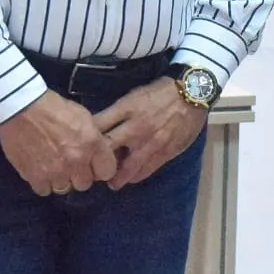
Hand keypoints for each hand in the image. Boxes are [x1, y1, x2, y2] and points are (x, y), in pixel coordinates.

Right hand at [0, 90, 118, 195]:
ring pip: (64, 188)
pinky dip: (43, 182)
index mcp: (91, 143)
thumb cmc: (52, 107)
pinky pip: (44, 190)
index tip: (93, 165)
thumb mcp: (82, 116)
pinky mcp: (35, 177)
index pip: (107, 172)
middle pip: (85, 184)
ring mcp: (55, 171)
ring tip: (53, 166)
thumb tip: (96, 154)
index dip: (100, 169)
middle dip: (79, 175)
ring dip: (60, 179)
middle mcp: (76, 161)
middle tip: (70, 164)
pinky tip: (39, 169)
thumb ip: (93, 138)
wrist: (20, 107)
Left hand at [93, 79, 207, 188]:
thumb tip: (102, 126)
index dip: (85, 137)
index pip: (98, 124)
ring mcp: (150, 142)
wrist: (192, 92)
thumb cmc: (161, 91)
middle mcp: (135, 127)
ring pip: (127, 166)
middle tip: (90, 170)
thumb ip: (120, 112)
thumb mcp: (135, 95)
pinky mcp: (164, 151)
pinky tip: (130, 179)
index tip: (80, 145)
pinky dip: (135, 176)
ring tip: (111, 182)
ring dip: (116, 177)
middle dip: (96, 161)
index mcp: (126, 108)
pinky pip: (146, 169)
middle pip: (108, 148)